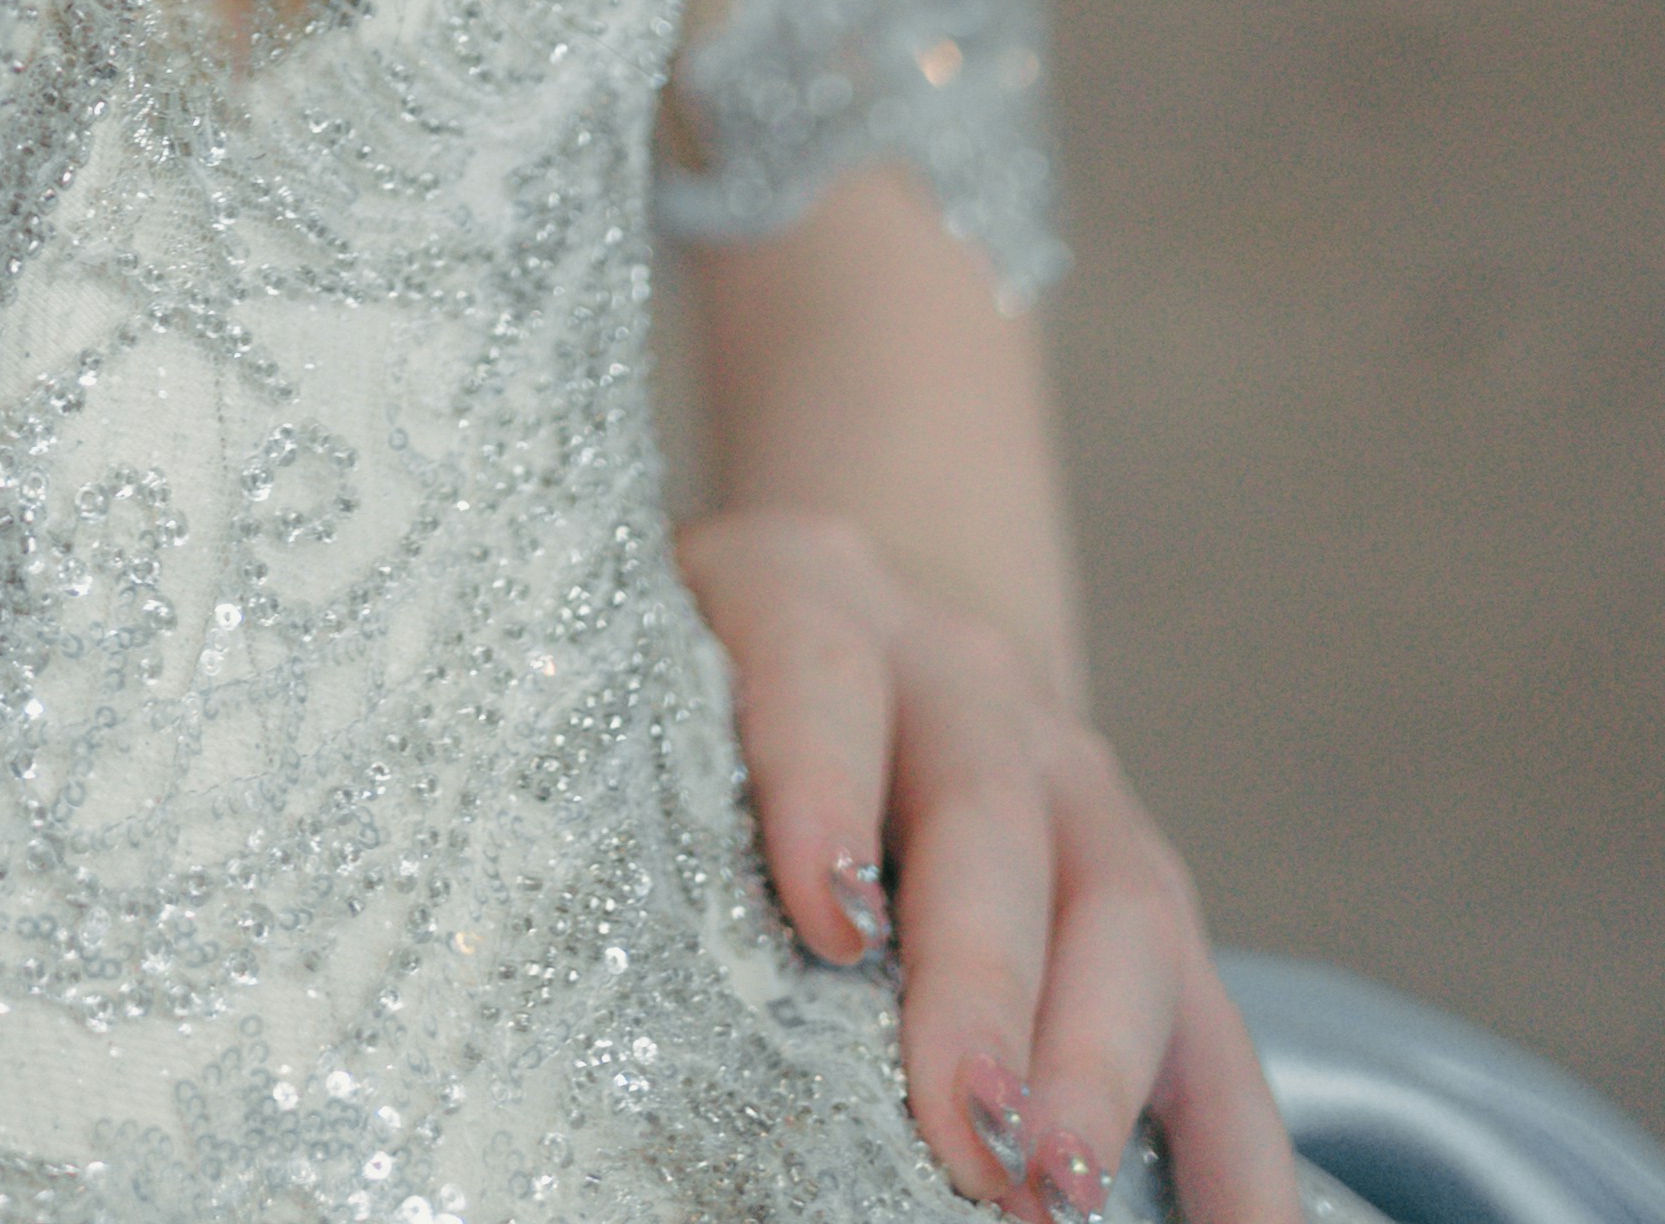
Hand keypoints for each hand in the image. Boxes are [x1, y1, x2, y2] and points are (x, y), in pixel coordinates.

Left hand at [676, 505, 1297, 1221]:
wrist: (852, 605)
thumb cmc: (702, 679)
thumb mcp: (648, 671)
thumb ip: (624, 777)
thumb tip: (526, 946)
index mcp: (808, 598)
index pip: (817, 675)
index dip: (823, 788)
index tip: (829, 918)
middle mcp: (957, 674)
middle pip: (985, 814)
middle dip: (980, 981)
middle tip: (965, 1129)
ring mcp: (1070, 772)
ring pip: (1118, 901)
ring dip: (1099, 1058)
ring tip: (1055, 1185)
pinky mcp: (1142, 879)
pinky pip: (1209, 1010)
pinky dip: (1236, 1137)